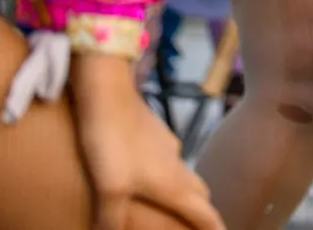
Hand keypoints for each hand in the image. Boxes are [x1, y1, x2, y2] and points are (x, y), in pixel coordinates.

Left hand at [71, 54, 222, 229]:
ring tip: (174, 205)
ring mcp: (169, 147)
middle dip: (203, 213)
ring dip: (187, 193)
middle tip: (199, 225)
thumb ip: (112, 220)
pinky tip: (148, 175)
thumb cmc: (112, 145)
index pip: (204, 213)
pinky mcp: (156, 135)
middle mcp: (178, 167)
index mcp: (173, 185)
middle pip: (200, 195)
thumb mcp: (109, 190)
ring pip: (186, 176)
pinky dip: (169, 176)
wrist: (109, 95)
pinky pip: (170, 162)